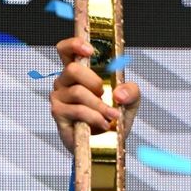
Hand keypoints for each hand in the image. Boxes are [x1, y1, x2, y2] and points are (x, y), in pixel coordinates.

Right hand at [49, 37, 140, 152]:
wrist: (103, 146)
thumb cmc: (111, 118)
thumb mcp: (129, 102)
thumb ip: (132, 91)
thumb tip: (120, 94)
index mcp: (78, 72)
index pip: (66, 50)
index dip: (74, 44)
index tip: (90, 50)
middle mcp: (64, 81)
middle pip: (72, 69)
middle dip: (94, 82)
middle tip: (105, 94)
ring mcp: (59, 97)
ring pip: (78, 92)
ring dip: (99, 105)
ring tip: (110, 117)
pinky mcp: (58, 113)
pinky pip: (78, 110)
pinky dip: (94, 117)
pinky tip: (102, 124)